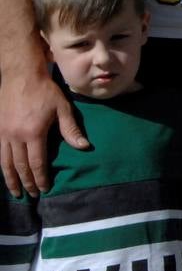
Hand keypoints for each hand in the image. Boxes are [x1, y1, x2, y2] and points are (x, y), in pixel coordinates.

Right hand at [0, 47, 88, 195]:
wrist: (20, 76)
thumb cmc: (45, 91)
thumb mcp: (62, 108)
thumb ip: (71, 129)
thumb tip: (84, 147)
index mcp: (33, 133)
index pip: (36, 163)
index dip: (41, 178)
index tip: (45, 189)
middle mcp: (15, 136)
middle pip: (20, 166)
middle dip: (27, 182)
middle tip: (33, 194)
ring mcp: (3, 134)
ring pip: (5, 163)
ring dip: (11, 179)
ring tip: (16, 192)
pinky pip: (0, 153)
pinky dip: (3, 167)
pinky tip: (7, 174)